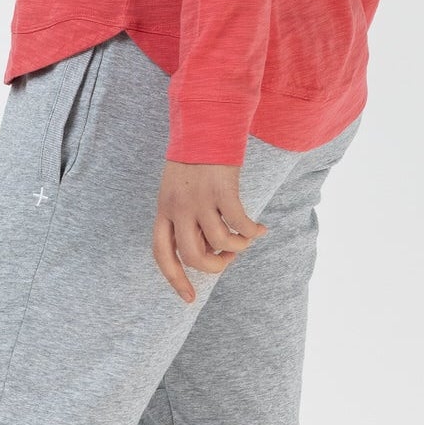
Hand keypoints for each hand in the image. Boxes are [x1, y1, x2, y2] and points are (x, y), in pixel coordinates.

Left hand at [153, 162, 268, 303]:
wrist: (204, 125)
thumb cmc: (193, 160)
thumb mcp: (177, 190)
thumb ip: (186, 218)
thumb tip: (208, 251)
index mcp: (164, 210)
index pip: (162, 254)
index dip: (175, 279)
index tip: (188, 298)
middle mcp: (179, 208)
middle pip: (192, 256)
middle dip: (213, 267)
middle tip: (227, 260)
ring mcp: (200, 199)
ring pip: (220, 242)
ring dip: (237, 247)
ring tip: (246, 239)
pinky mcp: (223, 190)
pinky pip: (240, 224)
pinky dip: (252, 231)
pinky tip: (261, 228)